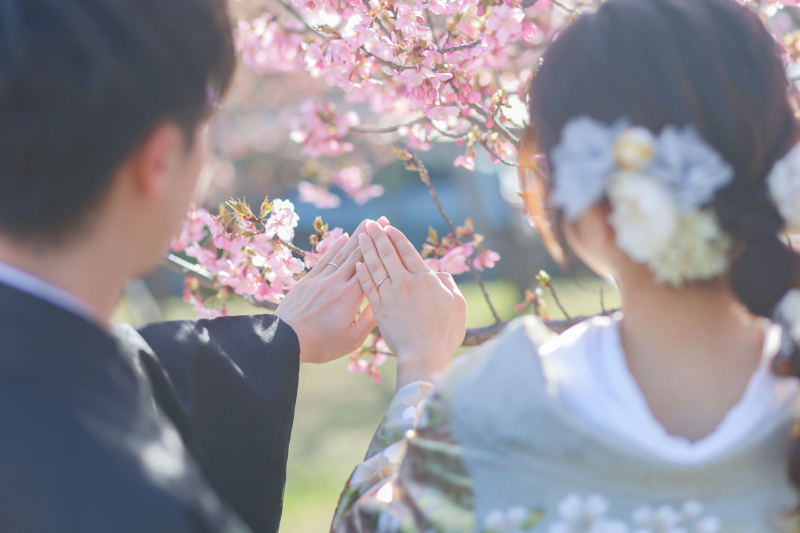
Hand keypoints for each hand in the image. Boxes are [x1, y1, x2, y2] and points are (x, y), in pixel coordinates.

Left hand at [276, 218, 387, 363]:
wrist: (284, 341)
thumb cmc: (321, 344)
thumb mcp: (352, 339)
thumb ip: (370, 318)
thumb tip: (385, 301)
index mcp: (350, 296)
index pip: (370, 267)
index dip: (380, 249)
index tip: (389, 235)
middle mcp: (336, 283)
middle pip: (356, 254)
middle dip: (369, 236)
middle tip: (380, 220)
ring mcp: (320, 280)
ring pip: (341, 254)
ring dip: (354, 237)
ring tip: (365, 222)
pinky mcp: (307, 281)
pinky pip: (324, 260)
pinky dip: (334, 248)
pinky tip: (341, 239)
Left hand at [355, 221, 465, 389]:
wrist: (424, 356)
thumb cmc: (445, 334)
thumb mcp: (457, 305)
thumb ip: (447, 284)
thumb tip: (437, 273)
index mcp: (424, 279)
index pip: (407, 252)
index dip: (397, 237)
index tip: (389, 226)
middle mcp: (405, 283)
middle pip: (388, 254)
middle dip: (379, 236)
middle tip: (371, 223)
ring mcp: (390, 296)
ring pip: (375, 266)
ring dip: (367, 249)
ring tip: (362, 235)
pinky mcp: (379, 310)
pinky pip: (368, 287)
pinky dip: (362, 273)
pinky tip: (357, 263)